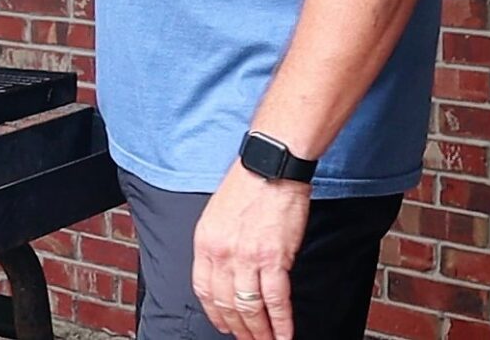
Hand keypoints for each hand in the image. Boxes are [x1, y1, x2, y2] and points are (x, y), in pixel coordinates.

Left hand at [192, 161, 309, 339]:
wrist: (271, 166)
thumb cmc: (248, 186)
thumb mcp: (217, 214)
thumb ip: (219, 245)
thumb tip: (227, 275)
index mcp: (204, 240)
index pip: (203, 289)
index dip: (214, 313)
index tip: (223, 325)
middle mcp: (221, 252)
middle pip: (226, 303)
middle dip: (238, 328)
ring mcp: (246, 256)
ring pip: (249, 307)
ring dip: (260, 332)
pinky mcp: (273, 258)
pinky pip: (275, 300)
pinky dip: (282, 323)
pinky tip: (286, 335)